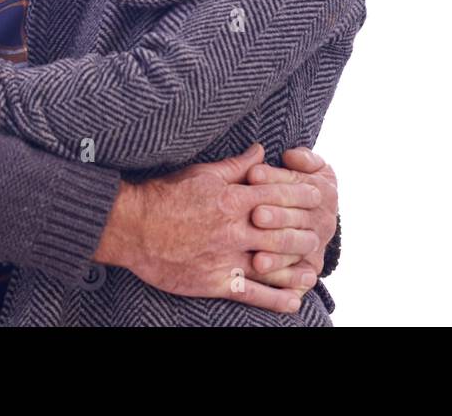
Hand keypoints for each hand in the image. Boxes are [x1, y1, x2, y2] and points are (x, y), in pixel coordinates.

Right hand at [99, 143, 321, 314]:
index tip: (317, 197)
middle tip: (320, 232)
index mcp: (233, 198)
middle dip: (306, 231)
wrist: (132, 226)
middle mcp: (234, 228)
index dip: (303, 196)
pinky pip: (252, 293)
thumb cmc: (165, 196)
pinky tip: (294, 301)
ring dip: (298, 266)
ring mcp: (227, 257)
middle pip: (283, 230)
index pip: (280, 195)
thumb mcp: (202, 173)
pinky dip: (276, 299)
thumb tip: (261, 151)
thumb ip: (236, 165)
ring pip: (274, 263)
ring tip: (312, 267)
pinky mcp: (216, 281)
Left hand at [245, 145, 337, 279]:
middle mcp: (324, 219)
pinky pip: (299, 276)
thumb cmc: (293, 183)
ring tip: (257, 257)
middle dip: (277, 215)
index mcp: (322, 190)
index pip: (297, 183)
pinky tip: (264, 276)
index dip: (275, 178)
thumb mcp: (306, 166)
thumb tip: (291, 155)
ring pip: (298, 247)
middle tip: (255, 215)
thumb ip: (302, 159)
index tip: (252, 175)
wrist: (307, 217)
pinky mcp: (310, 268)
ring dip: (278, 252)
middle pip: (298, 217)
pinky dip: (282, 277)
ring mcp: (317, 244)